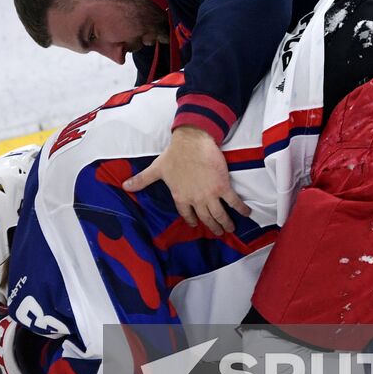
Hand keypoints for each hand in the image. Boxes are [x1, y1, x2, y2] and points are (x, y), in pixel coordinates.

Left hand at [121, 126, 250, 235]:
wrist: (192, 142)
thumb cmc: (174, 155)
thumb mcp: (156, 169)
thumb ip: (142, 180)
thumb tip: (125, 186)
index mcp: (180, 197)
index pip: (187, 214)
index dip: (193, 220)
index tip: (197, 223)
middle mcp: (195, 200)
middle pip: (206, 219)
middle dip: (213, 227)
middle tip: (219, 231)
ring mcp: (210, 195)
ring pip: (220, 215)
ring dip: (226, 223)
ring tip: (231, 228)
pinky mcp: (223, 186)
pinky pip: (234, 202)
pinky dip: (241, 209)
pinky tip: (247, 214)